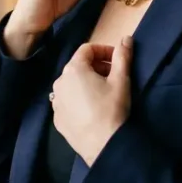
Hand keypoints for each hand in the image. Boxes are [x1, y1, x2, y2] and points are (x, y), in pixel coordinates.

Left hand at [50, 37, 132, 165]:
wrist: (103, 145)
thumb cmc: (112, 108)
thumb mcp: (121, 80)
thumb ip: (122, 56)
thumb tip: (126, 38)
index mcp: (73, 69)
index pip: (87, 49)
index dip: (104, 51)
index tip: (117, 60)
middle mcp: (59, 82)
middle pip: (78, 66)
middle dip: (96, 67)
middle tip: (113, 76)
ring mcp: (56, 102)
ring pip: (71, 84)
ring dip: (86, 83)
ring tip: (103, 93)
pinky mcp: (57, 118)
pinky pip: (67, 102)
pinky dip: (78, 100)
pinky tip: (92, 109)